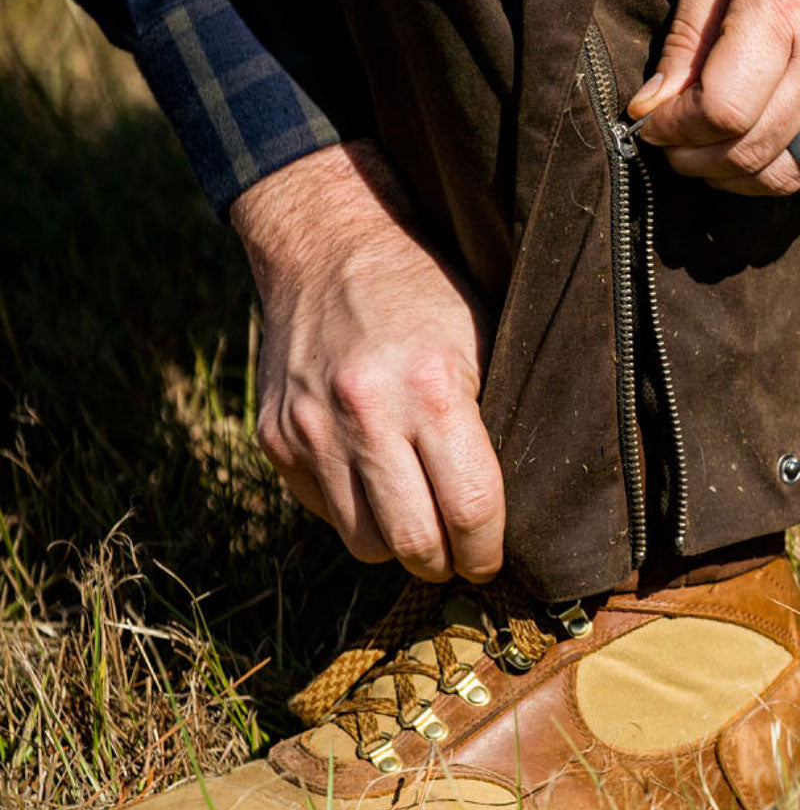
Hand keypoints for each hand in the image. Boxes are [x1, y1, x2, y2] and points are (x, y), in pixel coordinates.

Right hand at [231, 140, 502, 582]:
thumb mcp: (480, 339)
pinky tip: (375, 479)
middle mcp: (365, 415)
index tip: (493, 558)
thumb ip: (489, 421)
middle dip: (445, 562)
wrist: (324, 246)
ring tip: (418, 516)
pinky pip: (323, 512)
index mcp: (432, 388)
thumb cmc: (422, 291)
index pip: (470, 509)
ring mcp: (312, 430)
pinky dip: (354, 511)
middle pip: (414, 544)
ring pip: (362, 542)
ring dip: (397, 544)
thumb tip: (514, 506)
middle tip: (461, 554)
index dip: (488, 549)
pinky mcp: (276, 439)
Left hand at [628, 0, 799, 193]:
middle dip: (695, 161)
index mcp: (784, 3)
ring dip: (739, 177)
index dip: (675, 131)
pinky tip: (764, 150)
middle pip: (751, 151)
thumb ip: (687, 31)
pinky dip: (789, 172)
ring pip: (791, 173)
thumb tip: (652, 104)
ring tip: (714, 154)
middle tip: (675, 148)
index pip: (721, 111)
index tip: (654, 124)